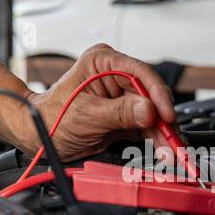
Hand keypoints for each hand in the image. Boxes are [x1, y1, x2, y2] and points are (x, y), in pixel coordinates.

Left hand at [23, 44, 176, 160]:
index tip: (166, 114)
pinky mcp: (123, 115)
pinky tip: (164, 151)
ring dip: (163, 133)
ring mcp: (120, 96)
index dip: (157, 94)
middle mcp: (115, 75)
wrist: (38, 135)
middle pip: (151, 95)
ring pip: (151, 113)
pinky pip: (145, 126)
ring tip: (173, 151)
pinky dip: (155, 139)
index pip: (140, 72)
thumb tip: (149, 110)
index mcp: (103, 62)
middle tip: (175, 140)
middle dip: (164, 119)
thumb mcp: (86, 115)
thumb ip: (119, 113)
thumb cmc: (51, 117)